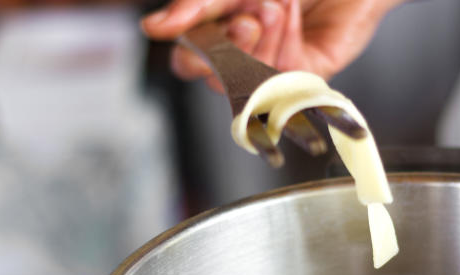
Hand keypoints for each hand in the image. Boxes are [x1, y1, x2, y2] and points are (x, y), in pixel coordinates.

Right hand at [141, 0, 405, 89]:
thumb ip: (196, 6)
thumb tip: (154, 27)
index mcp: (219, 31)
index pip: (189, 61)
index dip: (196, 52)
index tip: (218, 23)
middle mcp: (244, 55)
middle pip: (217, 79)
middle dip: (234, 46)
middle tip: (254, 14)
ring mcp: (274, 68)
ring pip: (250, 82)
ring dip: (265, 37)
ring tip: (279, 4)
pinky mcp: (305, 76)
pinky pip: (284, 77)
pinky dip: (288, 40)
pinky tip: (294, 15)